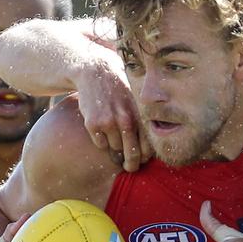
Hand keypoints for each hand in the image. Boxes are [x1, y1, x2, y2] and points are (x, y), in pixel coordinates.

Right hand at [75, 44, 151, 171]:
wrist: (97, 73)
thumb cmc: (121, 91)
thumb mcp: (137, 102)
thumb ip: (143, 122)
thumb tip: (149, 150)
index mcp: (140, 115)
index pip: (148, 147)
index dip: (145, 157)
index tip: (142, 160)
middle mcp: (126, 120)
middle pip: (132, 154)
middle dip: (131, 165)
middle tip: (130, 168)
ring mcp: (109, 122)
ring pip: (115, 150)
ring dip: (115, 150)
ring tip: (115, 141)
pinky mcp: (93, 124)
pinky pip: (100, 144)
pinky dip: (102, 142)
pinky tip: (102, 130)